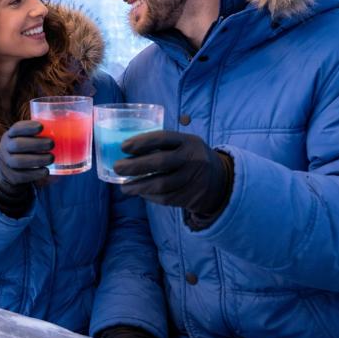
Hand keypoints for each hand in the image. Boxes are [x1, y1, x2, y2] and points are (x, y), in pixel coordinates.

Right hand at [0, 120, 53, 188]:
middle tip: (52, 144)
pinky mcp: (10, 176)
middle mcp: (5, 147)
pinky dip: (35, 173)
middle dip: (36, 144)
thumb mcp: (24, 140)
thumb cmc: (23, 150)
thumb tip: (65, 130)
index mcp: (10, 135)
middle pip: (17, 145)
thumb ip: (38, 135)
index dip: (28, 127)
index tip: (42, 126)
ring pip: (18, 161)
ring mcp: (6, 163)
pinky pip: (21, 176)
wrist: (6, 170)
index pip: (16, 128)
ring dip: (37, 160)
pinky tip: (45, 171)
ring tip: (51, 158)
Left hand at [114, 130, 232, 220]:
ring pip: (161, 185)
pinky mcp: (192, 197)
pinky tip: (141, 193)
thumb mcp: (184, 145)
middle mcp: (193, 159)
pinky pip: (166, 199)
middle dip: (135, 166)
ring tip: (124, 187)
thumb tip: (127, 151)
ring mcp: (194, 179)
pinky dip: (150, 197)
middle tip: (118, 168)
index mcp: (188, 141)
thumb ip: (163, 146)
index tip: (123, 147)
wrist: (221, 180)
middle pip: (160, 162)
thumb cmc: (190, 157)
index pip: (163, 138)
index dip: (141, 142)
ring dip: (138, 187)